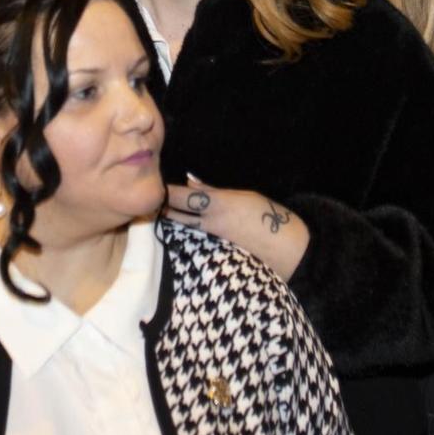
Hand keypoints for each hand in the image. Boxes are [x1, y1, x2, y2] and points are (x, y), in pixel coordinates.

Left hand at [163, 174, 308, 279]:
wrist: (286, 248)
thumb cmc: (267, 215)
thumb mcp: (243, 196)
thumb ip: (213, 192)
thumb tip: (191, 183)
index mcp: (217, 203)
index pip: (181, 196)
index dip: (165, 191)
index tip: (154, 185)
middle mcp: (209, 222)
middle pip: (175, 216)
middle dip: (161, 209)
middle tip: (148, 202)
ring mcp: (210, 239)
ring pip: (181, 229)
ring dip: (170, 221)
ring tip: (157, 214)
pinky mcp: (213, 251)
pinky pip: (193, 239)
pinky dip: (184, 232)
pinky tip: (178, 230)